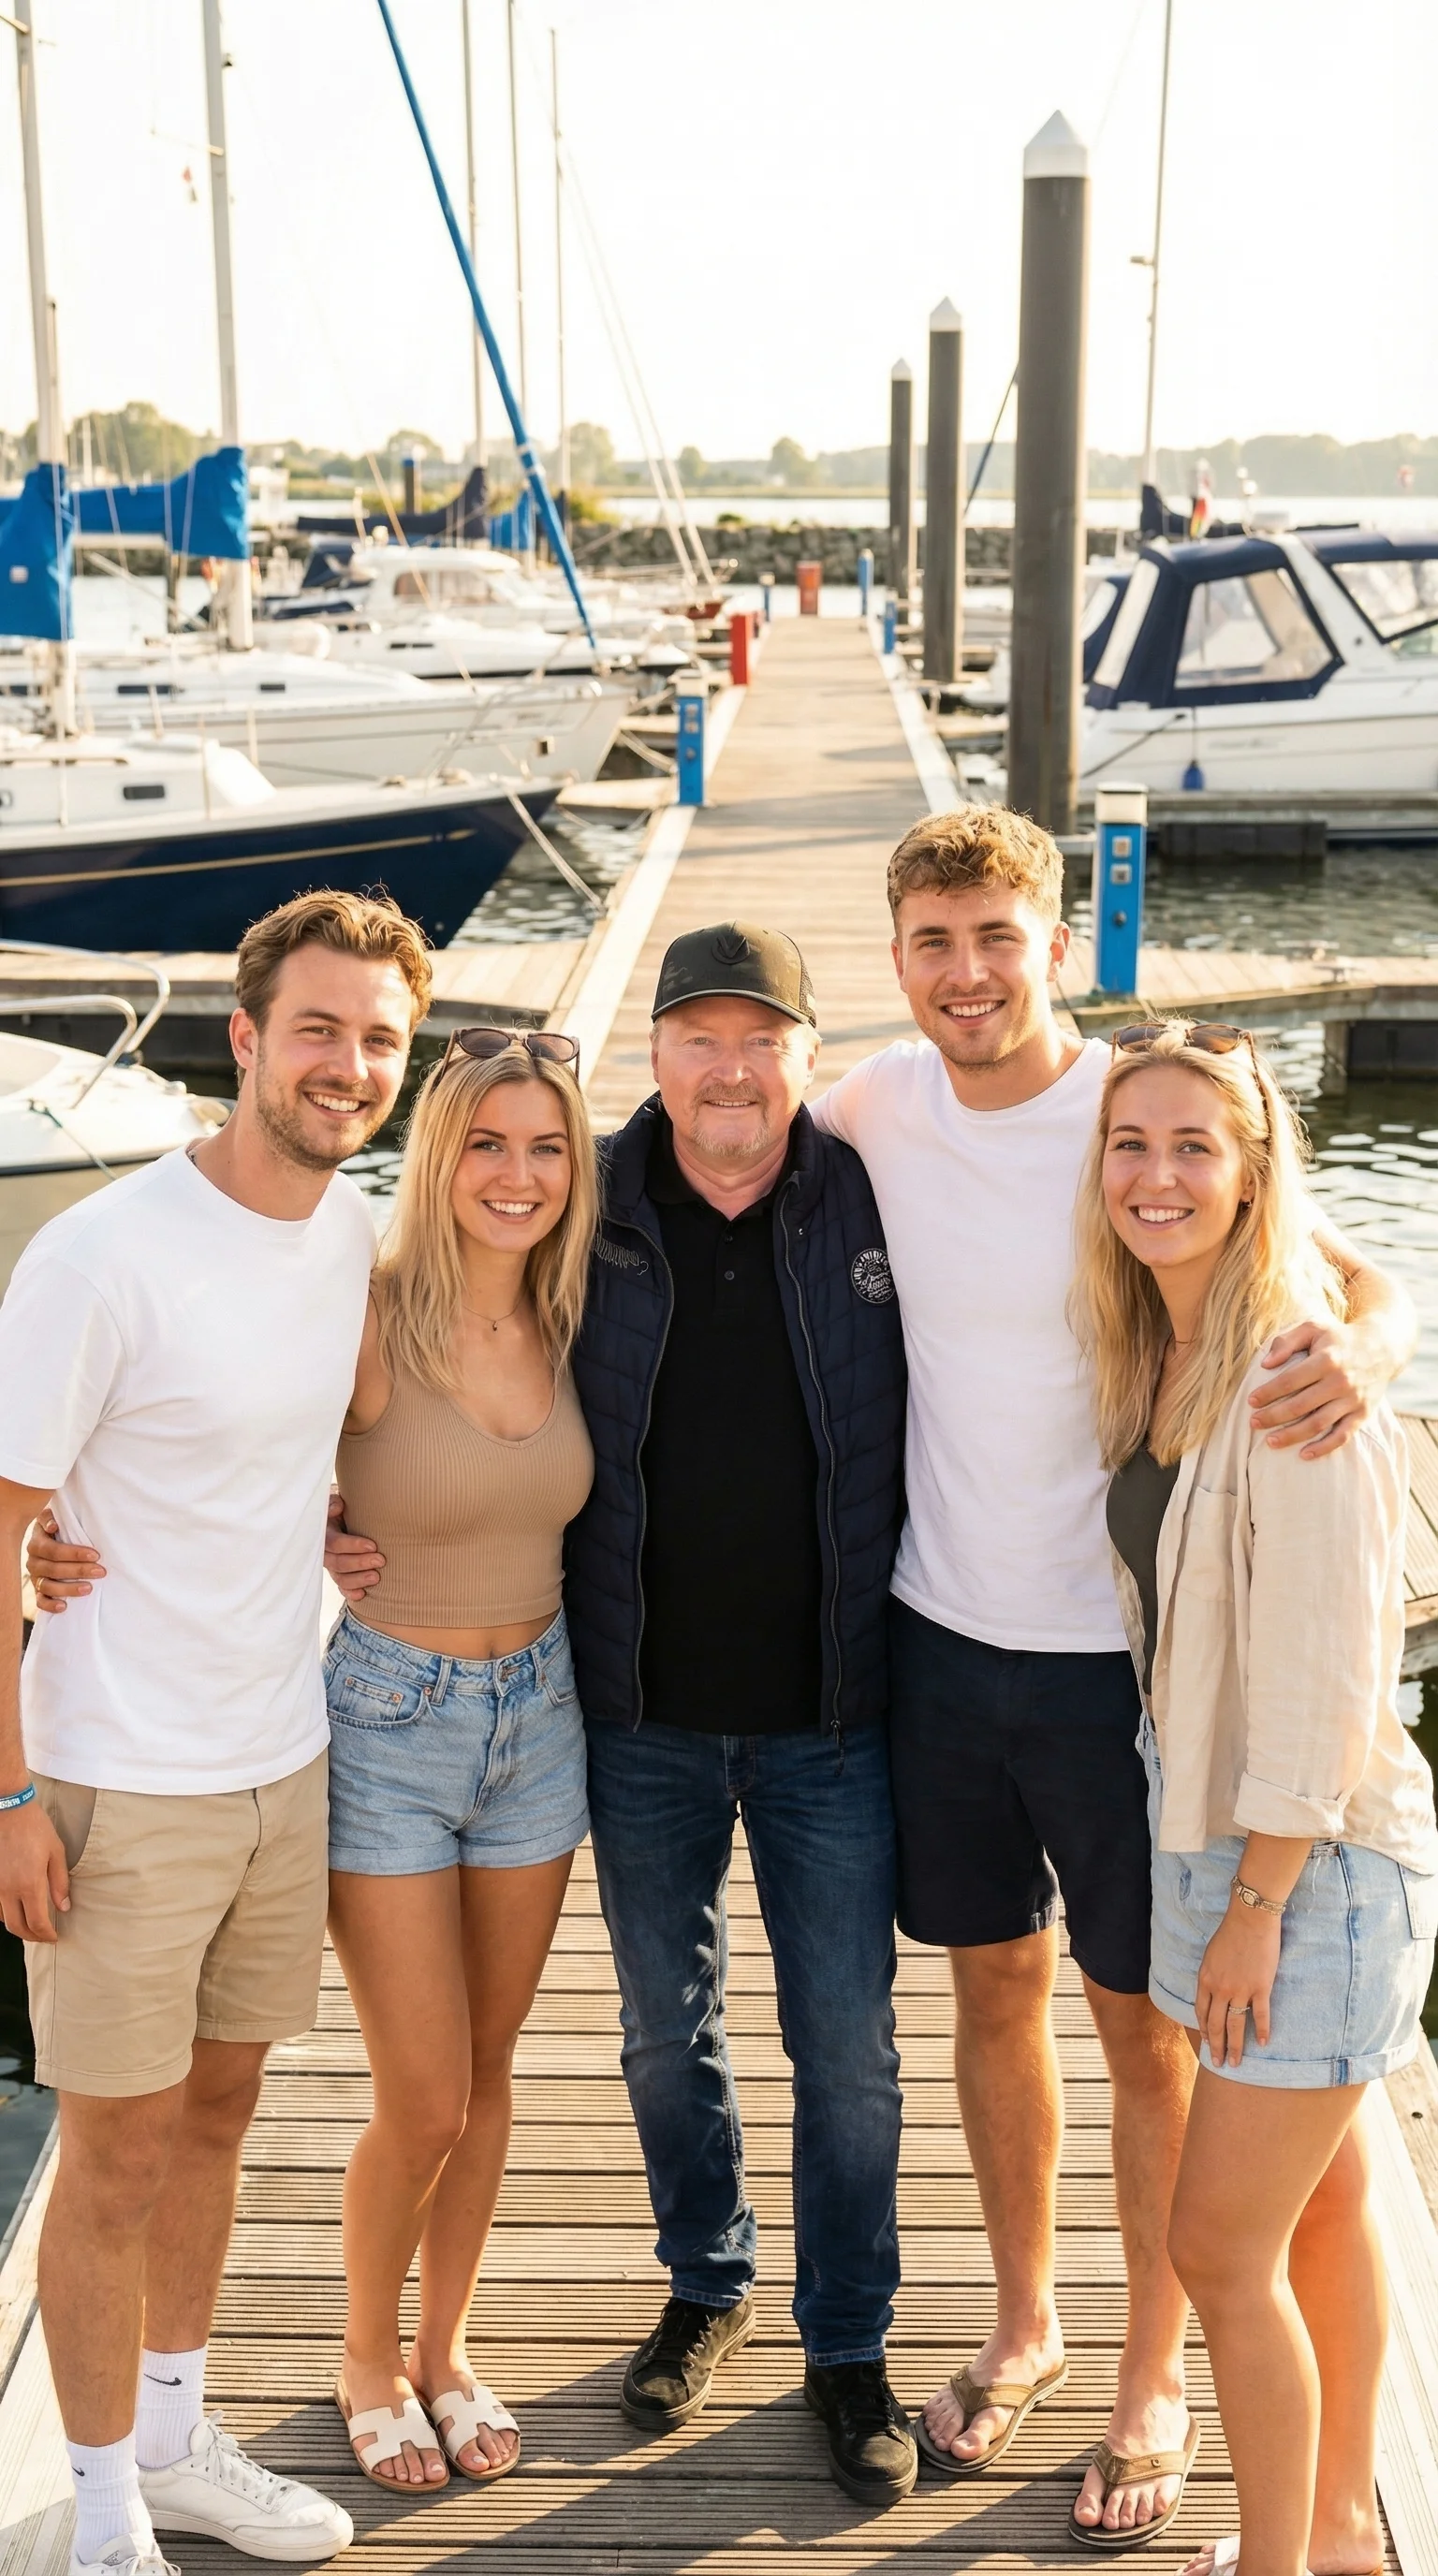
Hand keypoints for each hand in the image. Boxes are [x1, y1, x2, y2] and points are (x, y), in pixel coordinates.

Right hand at [0, 1798, 68, 1941]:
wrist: (9, 1810)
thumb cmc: (35, 1828)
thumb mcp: (56, 1852)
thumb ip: (60, 1883)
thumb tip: (63, 1907)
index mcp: (29, 1884)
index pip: (36, 1923)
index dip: (45, 1935)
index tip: (54, 1937)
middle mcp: (9, 1890)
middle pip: (16, 1927)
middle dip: (31, 1937)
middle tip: (44, 1937)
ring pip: (3, 1919)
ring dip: (18, 1926)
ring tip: (33, 1924)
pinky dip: (7, 1913)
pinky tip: (18, 1908)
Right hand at [26, 1510, 103, 1614]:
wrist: (49, 1540)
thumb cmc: (58, 1528)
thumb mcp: (54, 1518)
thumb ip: (51, 1517)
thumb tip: (53, 1525)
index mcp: (36, 1543)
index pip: (53, 1550)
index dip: (74, 1554)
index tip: (95, 1555)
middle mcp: (33, 1561)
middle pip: (53, 1569)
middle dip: (78, 1571)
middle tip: (100, 1571)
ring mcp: (35, 1577)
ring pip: (48, 1586)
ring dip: (68, 1589)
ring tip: (89, 1588)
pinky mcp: (38, 1591)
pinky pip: (40, 1601)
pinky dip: (50, 1605)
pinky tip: (64, 1606)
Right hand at [324, 1492, 383, 1602]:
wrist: (342, 1515)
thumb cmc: (341, 1507)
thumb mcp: (336, 1499)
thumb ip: (334, 1502)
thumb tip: (338, 1506)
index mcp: (323, 1533)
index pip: (334, 1543)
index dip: (352, 1545)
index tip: (372, 1545)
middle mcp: (325, 1552)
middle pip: (338, 1563)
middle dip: (359, 1563)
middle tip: (381, 1560)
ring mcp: (331, 1565)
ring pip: (340, 1577)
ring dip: (358, 1579)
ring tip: (376, 1577)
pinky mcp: (339, 1574)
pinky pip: (341, 1587)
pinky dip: (350, 1592)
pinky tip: (362, 1595)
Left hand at [1194, 1900, 1281, 2065]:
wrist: (1250, 1919)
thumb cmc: (1230, 1933)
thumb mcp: (1211, 1955)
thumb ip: (1211, 1976)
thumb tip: (1213, 1992)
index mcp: (1205, 1979)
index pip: (1201, 2012)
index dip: (1203, 2030)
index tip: (1207, 2043)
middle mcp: (1220, 1989)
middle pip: (1215, 2024)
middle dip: (1216, 2046)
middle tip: (1218, 2063)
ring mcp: (1240, 1990)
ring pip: (1235, 2025)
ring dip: (1235, 2046)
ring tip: (1236, 2063)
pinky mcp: (1260, 1987)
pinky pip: (1261, 2015)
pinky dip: (1263, 2030)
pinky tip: (1264, 2043)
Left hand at [1249, 1318, 1378, 1458]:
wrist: (1382, 1347)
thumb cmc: (1339, 1337)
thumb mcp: (1313, 1328)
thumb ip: (1287, 1341)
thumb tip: (1266, 1364)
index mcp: (1327, 1359)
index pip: (1291, 1380)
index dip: (1268, 1392)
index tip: (1250, 1401)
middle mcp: (1341, 1381)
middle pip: (1301, 1405)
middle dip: (1273, 1416)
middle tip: (1253, 1423)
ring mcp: (1353, 1400)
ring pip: (1319, 1424)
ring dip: (1292, 1436)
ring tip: (1270, 1442)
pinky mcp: (1363, 1413)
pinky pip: (1342, 1436)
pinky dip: (1324, 1448)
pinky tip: (1304, 1454)